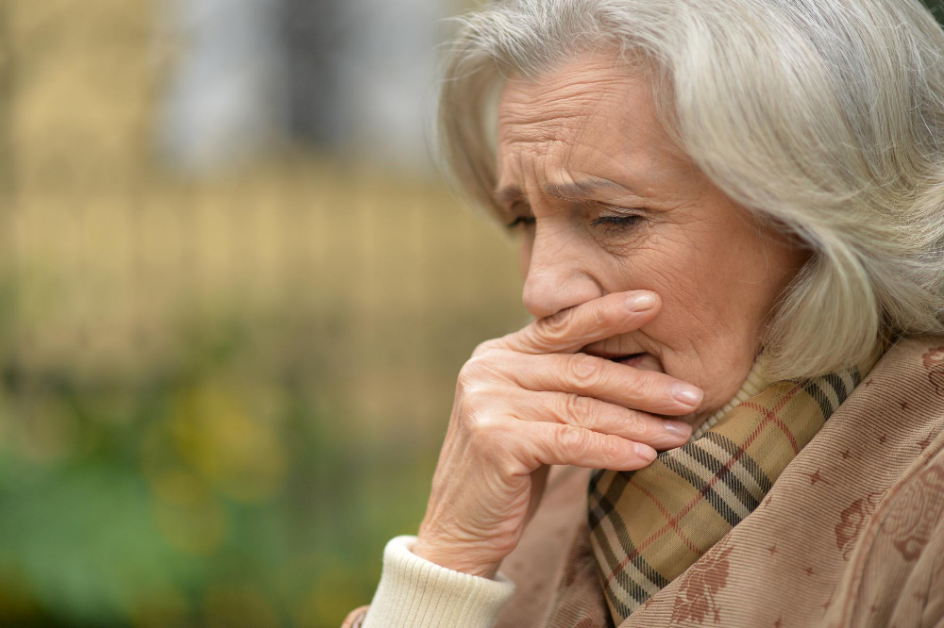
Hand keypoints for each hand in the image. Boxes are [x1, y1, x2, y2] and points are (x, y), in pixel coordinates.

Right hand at [412, 291, 702, 577]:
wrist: (461, 529)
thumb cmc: (512, 472)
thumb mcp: (534, 416)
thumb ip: (567, 384)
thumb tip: (646, 360)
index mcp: (498, 354)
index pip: (562, 326)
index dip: (609, 312)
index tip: (655, 301)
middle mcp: (487, 370)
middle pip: (581, 370)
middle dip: (643, 383)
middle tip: (692, 395)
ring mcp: (487, 403)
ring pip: (581, 407)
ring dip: (639, 422)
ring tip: (682, 432)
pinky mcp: (495, 441)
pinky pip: (570, 441)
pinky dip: (612, 449)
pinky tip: (646, 456)